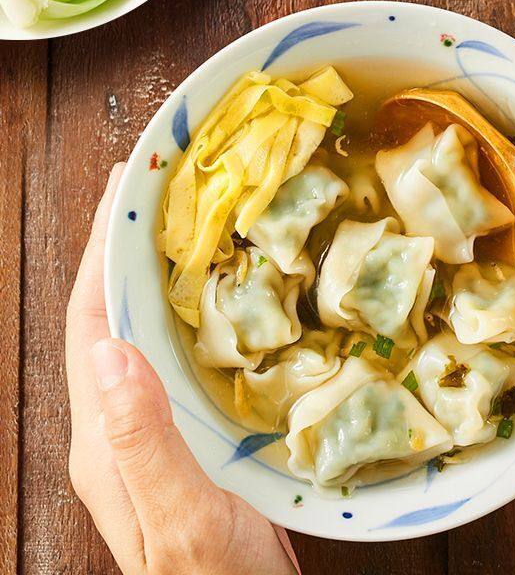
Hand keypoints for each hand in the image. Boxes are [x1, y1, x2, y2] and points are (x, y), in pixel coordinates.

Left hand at [66, 164, 300, 574]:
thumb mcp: (179, 520)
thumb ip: (142, 443)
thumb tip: (113, 351)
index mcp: (105, 437)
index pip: (94, 325)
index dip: (106, 254)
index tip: (126, 192)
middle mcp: (120, 424)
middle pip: (115, 317)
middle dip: (128, 249)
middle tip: (160, 189)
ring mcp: (153, 428)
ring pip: (149, 330)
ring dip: (161, 273)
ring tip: (192, 223)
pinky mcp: (187, 433)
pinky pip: (181, 353)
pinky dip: (195, 310)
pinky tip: (225, 293)